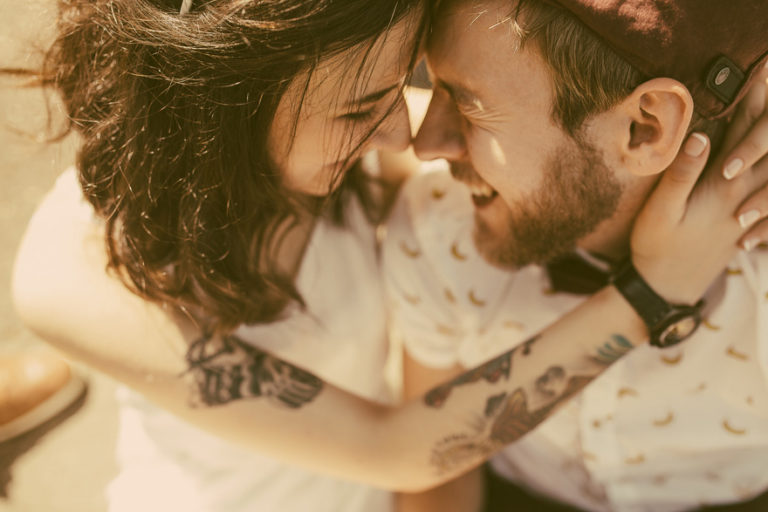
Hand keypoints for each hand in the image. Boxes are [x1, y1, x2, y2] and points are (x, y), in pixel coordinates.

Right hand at [630, 68, 767, 303]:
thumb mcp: (660, 212)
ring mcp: (745, 208)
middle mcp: (741, 193)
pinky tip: (765, 164)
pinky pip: (766, 186)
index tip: (762, 69)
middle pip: (764, 143)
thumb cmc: (657, 248)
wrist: (668, 289)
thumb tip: (699, 134)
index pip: (742, 132)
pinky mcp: (742, 219)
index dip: (753, 99)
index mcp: (721, 186)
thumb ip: (681, 174)